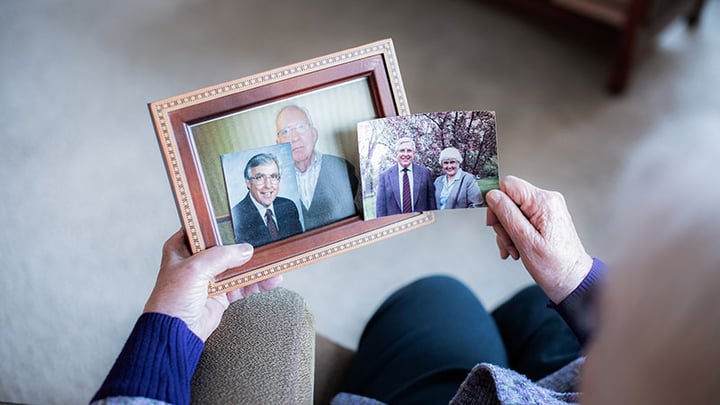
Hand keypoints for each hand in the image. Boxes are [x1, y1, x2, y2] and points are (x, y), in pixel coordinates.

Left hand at [143, 230, 282, 340]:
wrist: (174, 335)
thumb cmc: (171, 302)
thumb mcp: (194, 270)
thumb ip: (221, 256)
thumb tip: (245, 250)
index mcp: (181, 248)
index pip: (204, 229)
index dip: (221, 224)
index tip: (242, 219)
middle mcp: (196, 261)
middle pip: (225, 248)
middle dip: (244, 247)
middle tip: (264, 241)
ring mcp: (210, 278)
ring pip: (237, 267)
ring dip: (255, 267)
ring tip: (273, 264)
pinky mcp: (221, 294)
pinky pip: (243, 285)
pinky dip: (257, 283)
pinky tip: (270, 279)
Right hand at [485, 176, 591, 302]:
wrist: (573, 281)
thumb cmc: (555, 266)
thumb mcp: (525, 241)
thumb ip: (507, 215)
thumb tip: (493, 195)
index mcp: (544, 202)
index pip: (508, 185)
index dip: (496, 202)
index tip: (494, 223)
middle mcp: (547, 200)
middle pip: (509, 199)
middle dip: (502, 223)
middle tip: (508, 242)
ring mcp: (547, 209)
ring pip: (512, 211)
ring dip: (508, 232)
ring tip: (515, 250)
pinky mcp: (545, 218)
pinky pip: (521, 219)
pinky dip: (515, 234)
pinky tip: (517, 249)